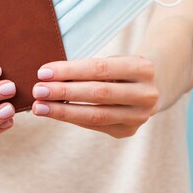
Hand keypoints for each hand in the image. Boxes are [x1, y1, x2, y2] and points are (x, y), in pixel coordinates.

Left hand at [31, 56, 159, 138]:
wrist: (154, 85)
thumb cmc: (122, 68)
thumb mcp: (113, 61)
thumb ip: (88, 70)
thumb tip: (49, 78)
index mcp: (142, 68)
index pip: (100, 69)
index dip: (70, 71)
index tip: (43, 72)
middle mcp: (146, 94)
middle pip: (98, 94)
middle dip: (64, 92)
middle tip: (38, 90)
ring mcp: (139, 116)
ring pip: (96, 115)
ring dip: (63, 111)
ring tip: (40, 106)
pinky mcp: (128, 131)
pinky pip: (96, 125)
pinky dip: (74, 118)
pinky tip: (56, 113)